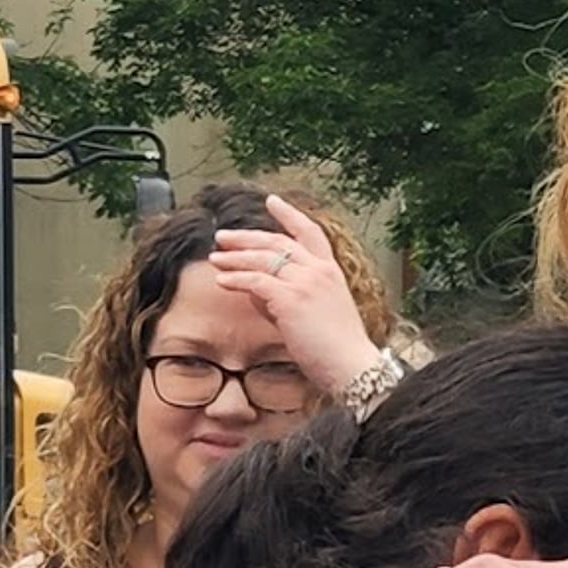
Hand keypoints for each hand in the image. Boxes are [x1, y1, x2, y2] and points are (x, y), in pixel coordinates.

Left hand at [209, 193, 386, 393]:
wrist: (351, 365)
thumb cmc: (336, 349)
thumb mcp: (315, 315)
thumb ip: (287, 298)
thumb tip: (255, 290)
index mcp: (330, 271)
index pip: (310, 232)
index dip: (289, 215)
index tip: (272, 201)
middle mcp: (319, 270)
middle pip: (277, 242)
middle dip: (246, 237)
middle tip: (222, 237)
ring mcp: (306, 282)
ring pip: (263, 259)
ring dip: (235, 257)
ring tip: (215, 258)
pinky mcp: (291, 299)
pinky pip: (256, 282)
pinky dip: (236, 279)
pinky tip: (222, 281)